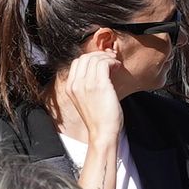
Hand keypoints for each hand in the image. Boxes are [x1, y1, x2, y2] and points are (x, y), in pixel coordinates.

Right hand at [55, 44, 122, 159]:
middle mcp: (76, 84)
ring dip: (108, 58)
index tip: (102, 61)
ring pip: (95, 58)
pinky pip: (104, 63)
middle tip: (111, 59)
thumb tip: (99, 69)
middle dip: (99, 55)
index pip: (77, 62)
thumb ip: (87, 84)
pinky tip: (118, 67)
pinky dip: (112, 62)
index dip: (91, 58)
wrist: (102, 133)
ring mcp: (86, 84)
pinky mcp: (99, 85)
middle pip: (85, 57)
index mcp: (70, 87)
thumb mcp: (86, 100)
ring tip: (116, 64)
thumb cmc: (98, 119)